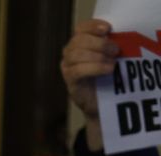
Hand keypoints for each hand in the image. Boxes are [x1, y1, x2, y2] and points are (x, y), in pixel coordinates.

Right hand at [62, 19, 115, 146]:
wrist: (103, 101)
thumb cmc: (107, 75)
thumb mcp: (109, 55)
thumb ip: (108, 44)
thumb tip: (115, 37)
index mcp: (79, 42)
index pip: (80, 28)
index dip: (93, 26)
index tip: (108, 29)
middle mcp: (70, 53)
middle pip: (78, 40)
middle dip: (100, 43)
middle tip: (116, 50)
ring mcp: (67, 67)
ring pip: (76, 54)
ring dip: (97, 56)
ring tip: (113, 62)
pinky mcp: (69, 81)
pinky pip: (77, 71)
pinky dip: (95, 68)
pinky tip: (108, 69)